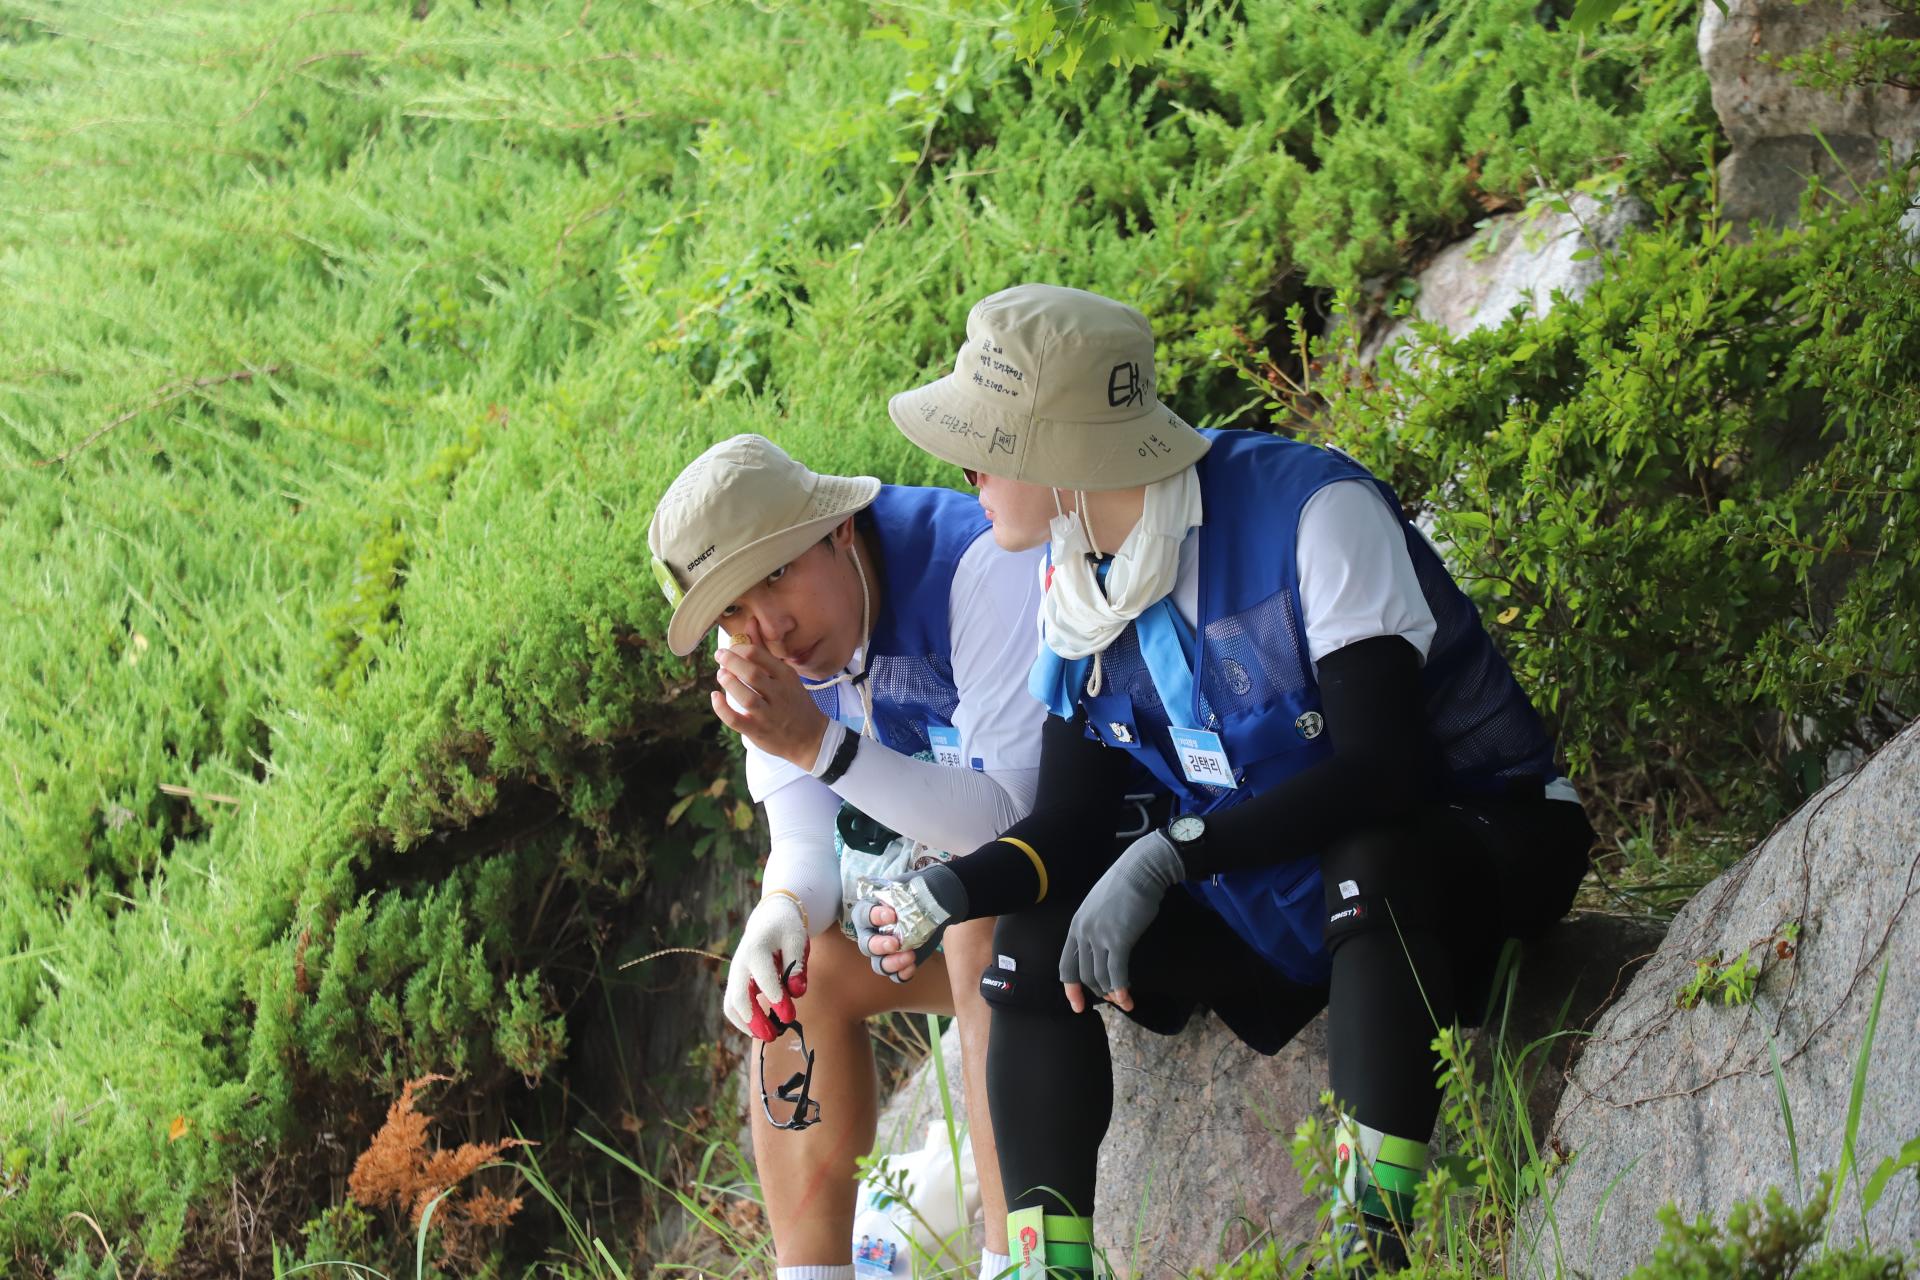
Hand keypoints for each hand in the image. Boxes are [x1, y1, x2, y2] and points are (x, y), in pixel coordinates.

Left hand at [709, 628, 831, 768]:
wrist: (811, 738)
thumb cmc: (794, 702)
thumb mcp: (785, 674)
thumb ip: (764, 650)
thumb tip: (749, 623)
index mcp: (786, 677)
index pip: (760, 656)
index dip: (740, 648)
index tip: (730, 648)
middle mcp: (779, 695)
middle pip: (752, 674)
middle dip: (731, 662)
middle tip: (720, 656)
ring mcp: (768, 715)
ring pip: (746, 697)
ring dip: (729, 683)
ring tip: (721, 674)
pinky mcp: (758, 731)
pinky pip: (736, 720)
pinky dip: (722, 708)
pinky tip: (715, 697)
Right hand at [725, 893, 811, 1039]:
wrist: (769, 917)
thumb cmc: (786, 929)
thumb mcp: (797, 940)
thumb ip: (797, 966)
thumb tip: (796, 993)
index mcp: (756, 949)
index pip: (764, 979)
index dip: (776, 1000)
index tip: (789, 1016)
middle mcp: (740, 964)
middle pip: (739, 997)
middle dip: (754, 1019)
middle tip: (773, 1036)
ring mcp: (735, 974)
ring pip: (731, 1005)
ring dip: (746, 1024)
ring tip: (766, 1036)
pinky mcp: (737, 982)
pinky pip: (733, 1005)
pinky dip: (744, 1020)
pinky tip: (760, 1029)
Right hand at [851, 863, 968, 984]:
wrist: (937, 904)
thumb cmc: (918, 890)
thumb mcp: (912, 884)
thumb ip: (906, 889)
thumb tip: (907, 897)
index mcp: (870, 910)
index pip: (863, 915)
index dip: (874, 916)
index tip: (892, 915)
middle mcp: (871, 933)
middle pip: (866, 945)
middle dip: (879, 946)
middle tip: (895, 943)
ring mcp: (884, 951)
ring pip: (878, 964)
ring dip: (891, 963)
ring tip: (910, 956)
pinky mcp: (899, 961)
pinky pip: (895, 975)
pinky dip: (902, 974)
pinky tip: (912, 967)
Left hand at [1060, 829, 1186, 1014]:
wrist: (1140, 870)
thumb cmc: (1124, 886)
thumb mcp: (1099, 906)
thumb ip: (1095, 926)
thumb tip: (1102, 947)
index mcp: (1076, 925)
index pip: (1066, 965)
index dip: (1071, 988)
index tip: (1077, 1005)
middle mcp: (1083, 933)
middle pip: (1083, 974)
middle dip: (1095, 993)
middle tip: (1109, 1003)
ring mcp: (1099, 937)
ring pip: (1100, 976)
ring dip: (1111, 993)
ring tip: (1122, 1002)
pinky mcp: (1118, 940)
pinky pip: (1116, 973)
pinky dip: (1121, 989)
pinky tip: (1127, 999)